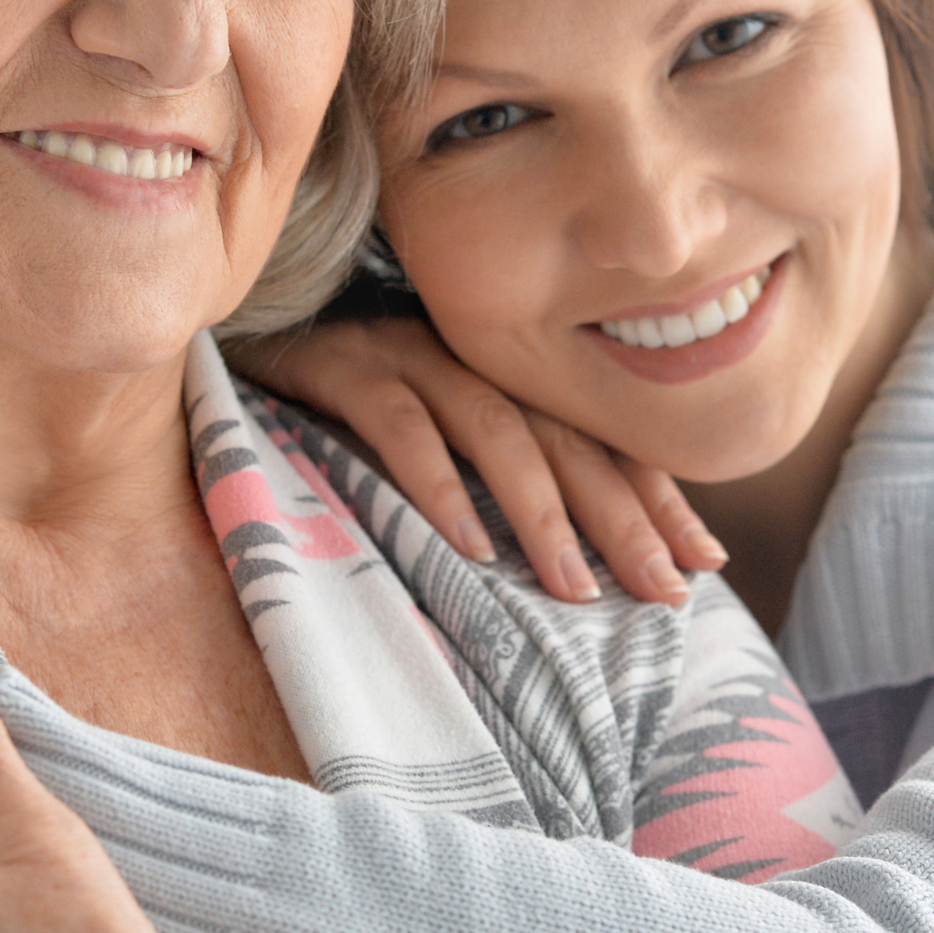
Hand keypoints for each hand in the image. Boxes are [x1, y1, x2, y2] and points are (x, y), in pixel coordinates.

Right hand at [230, 319, 724, 603]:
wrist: (227, 342)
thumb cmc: (329, 411)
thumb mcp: (424, 445)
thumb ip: (491, 483)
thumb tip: (577, 568)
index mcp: (497, 372)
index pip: (594, 434)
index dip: (654, 494)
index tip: (705, 560)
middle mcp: (465, 355)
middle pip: (562, 435)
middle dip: (621, 515)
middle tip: (664, 590)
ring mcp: (403, 353)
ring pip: (494, 428)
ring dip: (540, 511)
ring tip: (574, 587)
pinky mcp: (340, 365)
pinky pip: (398, 423)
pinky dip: (436, 483)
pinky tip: (467, 543)